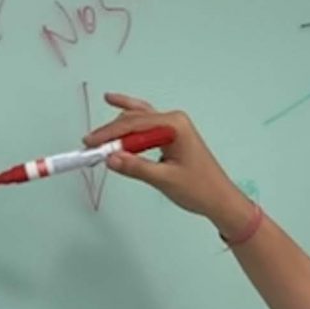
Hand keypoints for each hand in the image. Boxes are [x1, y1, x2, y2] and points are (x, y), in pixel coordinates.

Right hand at [82, 94, 251, 233]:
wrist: (220, 200)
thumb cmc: (198, 189)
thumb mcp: (165, 180)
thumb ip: (136, 168)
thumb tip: (110, 159)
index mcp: (174, 125)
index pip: (135, 124)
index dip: (110, 134)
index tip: (90, 144)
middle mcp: (173, 120)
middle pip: (135, 119)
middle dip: (111, 131)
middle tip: (89, 143)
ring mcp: (173, 127)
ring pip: (139, 120)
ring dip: (118, 128)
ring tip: (97, 136)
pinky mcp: (171, 137)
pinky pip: (146, 127)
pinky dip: (130, 127)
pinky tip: (116, 108)